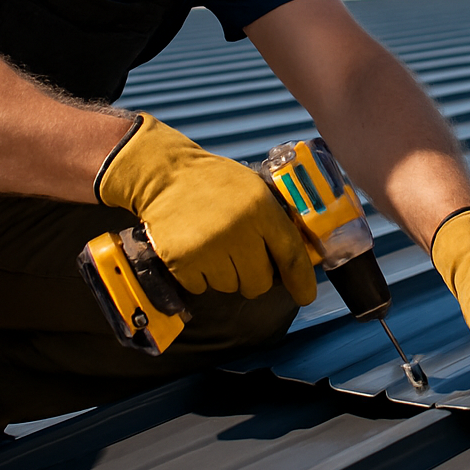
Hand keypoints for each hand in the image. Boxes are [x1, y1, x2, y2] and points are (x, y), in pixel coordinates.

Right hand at [95, 114, 315, 305]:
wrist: (164, 174)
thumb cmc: (215, 182)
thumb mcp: (254, 189)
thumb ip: (275, 220)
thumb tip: (296, 259)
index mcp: (261, 208)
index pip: (290, 255)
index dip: (301, 280)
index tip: (305, 295)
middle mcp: (238, 230)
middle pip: (259, 283)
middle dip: (254, 275)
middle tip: (240, 254)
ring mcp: (209, 248)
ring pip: (230, 287)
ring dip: (225, 274)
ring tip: (213, 245)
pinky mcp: (182, 261)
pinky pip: (202, 288)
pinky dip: (200, 276)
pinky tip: (195, 249)